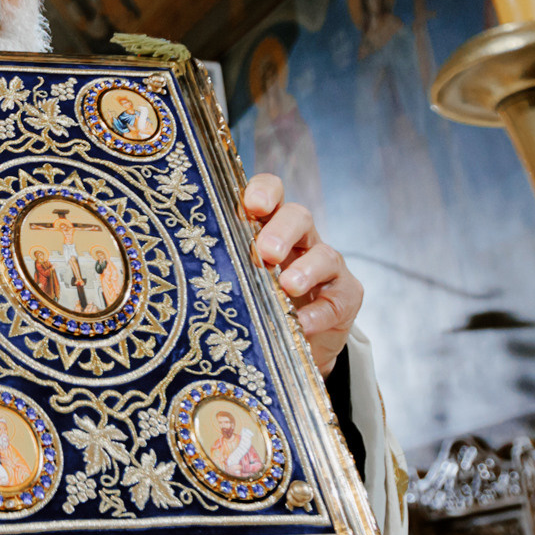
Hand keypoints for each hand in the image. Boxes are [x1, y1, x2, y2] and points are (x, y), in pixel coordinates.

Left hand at [242, 173, 361, 376]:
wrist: (296, 343)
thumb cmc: (260, 301)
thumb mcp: (241, 280)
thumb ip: (227, 266)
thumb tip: (188, 268)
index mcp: (271, 226)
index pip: (271, 193)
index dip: (264, 191)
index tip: (252, 205)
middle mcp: (302, 239)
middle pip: (299, 217)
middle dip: (282, 231)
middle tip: (265, 252)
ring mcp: (328, 267)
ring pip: (324, 254)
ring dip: (306, 270)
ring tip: (288, 286)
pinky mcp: (345, 296)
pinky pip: (337, 300)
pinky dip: (319, 313)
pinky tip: (302, 323)